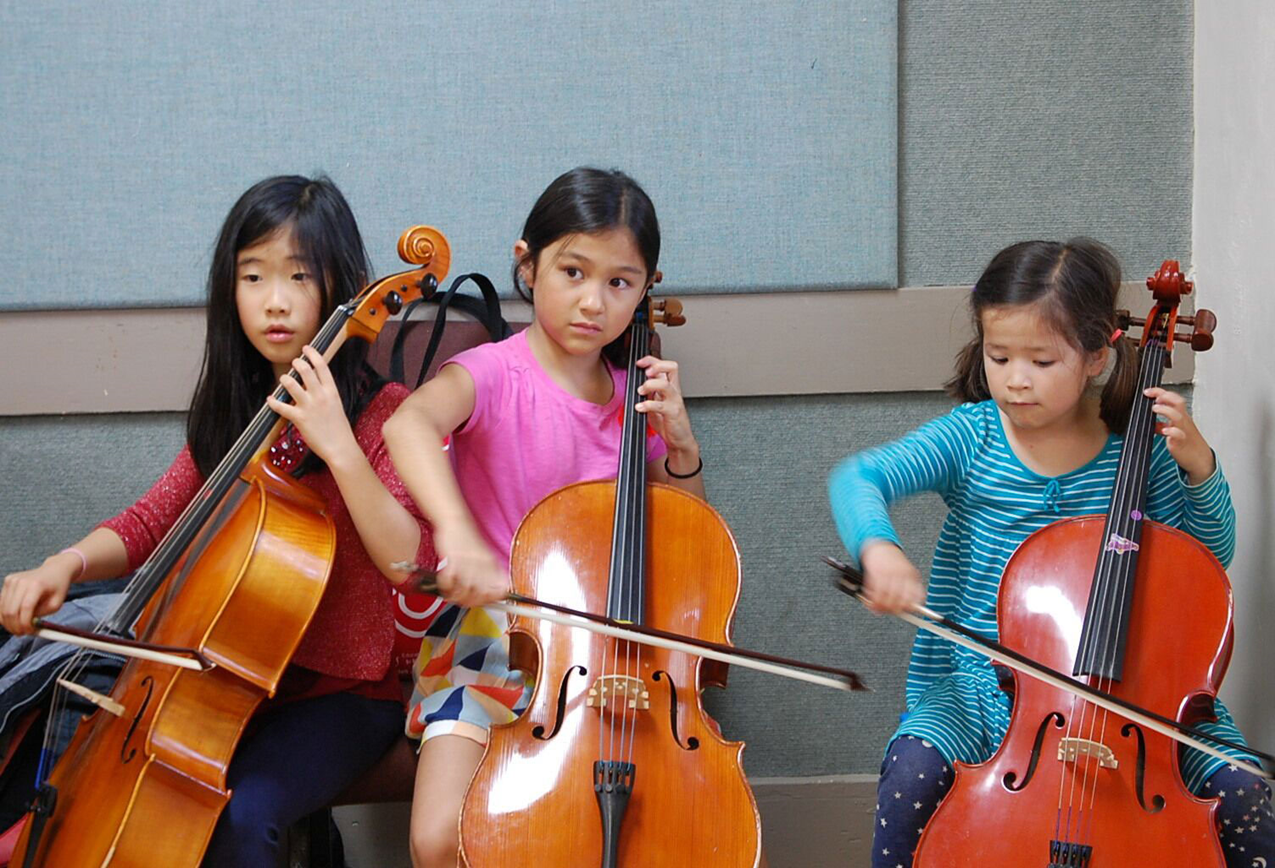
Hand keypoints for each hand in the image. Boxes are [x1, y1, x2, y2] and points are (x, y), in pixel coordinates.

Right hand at [0, 555, 76, 634]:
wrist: (55, 570)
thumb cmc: (57, 587)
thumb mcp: (56, 604)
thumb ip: (41, 615)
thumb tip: (24, 626)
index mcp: (36, 585)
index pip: (26, 608)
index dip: (25, 624)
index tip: (29, 632)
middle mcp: (21, 581)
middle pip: (11, 611)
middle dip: (15, 626)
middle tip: (21, 633)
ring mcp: (12, 580)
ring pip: (3, 609)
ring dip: (8, 622)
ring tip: (18, 627)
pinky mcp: (7, 581)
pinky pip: (1, 603)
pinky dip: (5, 614)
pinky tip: (14, 619)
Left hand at [266, 346, 359, 466]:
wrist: (340, 447)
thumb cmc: (339, 429)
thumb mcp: (337, 406)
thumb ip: (326, 394)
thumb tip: (316, 386)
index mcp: (332, 391)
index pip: (322, 366)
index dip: (313, 354)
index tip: (307, 348)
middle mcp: (320, 395)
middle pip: (305, 370)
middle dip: (297, 363)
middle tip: (294, 363)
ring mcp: (309, 406)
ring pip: (291, 384)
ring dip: (284, 379)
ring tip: (283, 380)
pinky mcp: (299, 418)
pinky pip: (281, 406)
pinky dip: (273, 401)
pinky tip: (270, 399)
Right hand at [434, 524, 510, 607]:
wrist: (455, 520)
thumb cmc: (466, 540)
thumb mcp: (483, 556)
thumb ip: (487, 574)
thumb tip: (492, 593)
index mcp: (492, 563)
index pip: (501, 589)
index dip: (494, 599)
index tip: (485, 601)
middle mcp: (482, 563)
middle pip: (483, 594)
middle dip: (473, 602)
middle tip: (464, 600)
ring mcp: (468, 561)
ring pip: (467, 590)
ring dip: (457, 596)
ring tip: (452, 595)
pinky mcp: (453, 557)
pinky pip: (450, 579)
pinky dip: (446, 586)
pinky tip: (444, 585)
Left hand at [635, 356, 696, 455]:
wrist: (679, 439)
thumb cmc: (668, 422)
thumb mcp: (656, 403)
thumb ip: (649, 393)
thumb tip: (637, 384)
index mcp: (671, 387)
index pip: (665, 365)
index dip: (652, 360)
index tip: (640, 363)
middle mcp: (674, 391)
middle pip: (671, 368)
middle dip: (656, 366)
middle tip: (645, 373)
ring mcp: (675, 401)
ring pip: (665, 384)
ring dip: (649, 384)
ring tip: (640, 391)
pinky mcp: (673, 413)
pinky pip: (660, 405)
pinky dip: (647, 404)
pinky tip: (639, 407)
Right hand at [859, 540, 923, 614]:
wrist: (879, 545)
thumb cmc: (892, 562)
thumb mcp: (905, 573)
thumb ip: (906, 590)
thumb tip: (904, 610)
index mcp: (913, 575)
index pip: (918, 597)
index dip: (912, 607)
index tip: (906, 612)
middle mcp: (903, 575)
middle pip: (902, 601)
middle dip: (893, 610)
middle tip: (888, 611)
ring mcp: (890, 573)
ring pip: (888, 599)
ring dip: (881, 606)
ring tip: (877, 607)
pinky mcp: (876, 572)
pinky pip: (876, 592)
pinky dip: (872, 599)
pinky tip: (870, 599)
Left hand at [1144, 387, 1214, 483]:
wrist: (1200, 459)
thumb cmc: (1187, 443)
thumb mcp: (1174, 430)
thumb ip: (1161, 425)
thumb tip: (1150, 422)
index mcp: (1181, 416)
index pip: (1173, 398)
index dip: (1160, 392)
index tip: (1147, 391)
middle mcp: (1182, 421)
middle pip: (1178, 402)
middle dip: (1165, 396)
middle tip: (1152, 398)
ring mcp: (1182, 430)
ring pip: (1178, 416)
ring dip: (1166, 410)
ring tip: (1155, 408)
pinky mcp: (1181, 442)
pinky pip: (1179, 434)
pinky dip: (1171, 431)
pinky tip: (1164, 431)